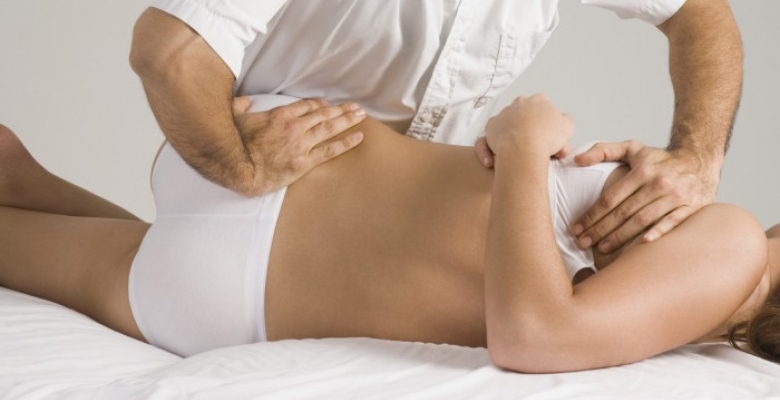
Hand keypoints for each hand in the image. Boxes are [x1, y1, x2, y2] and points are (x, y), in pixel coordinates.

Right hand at [232, 96, 365, 195]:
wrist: (239, 169)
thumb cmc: (233, 144)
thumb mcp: (234, 118)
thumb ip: (240, 106)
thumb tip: (244, 101)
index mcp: (279, 115)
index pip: (305, 105)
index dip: (318, 104)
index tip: (327, 103)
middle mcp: (294, 126)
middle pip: (323, 114)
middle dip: (341, 109)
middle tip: (355, 106)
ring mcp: (301, 144)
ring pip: (330, 128)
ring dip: (348, 120)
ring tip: (361, 115)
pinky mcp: (304, 162)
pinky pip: (330, 150)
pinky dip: (346, 143)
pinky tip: (358, 137)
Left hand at [479, 94, 572, 165]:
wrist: (523, 147)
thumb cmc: (547, 138)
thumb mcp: (568, 127)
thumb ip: (565, 120)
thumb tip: (562, 120)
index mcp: (539, 100)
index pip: (544, 112)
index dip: (547, 127)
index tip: (548, 140)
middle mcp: (520, 103)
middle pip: (526, 117)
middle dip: (531, 130)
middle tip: (535, 146)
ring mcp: (504, 113)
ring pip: (510, 125)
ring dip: (515, 136)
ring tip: (519, 152)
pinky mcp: (492, 125)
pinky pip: (494, 134)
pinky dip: (496, 143)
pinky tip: (501, 154)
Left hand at [572, 140, 719, 252]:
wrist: (699, 159)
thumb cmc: (658, 159)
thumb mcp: (632, 149)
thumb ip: (603, 150)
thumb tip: (576, 159)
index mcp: (642, 171)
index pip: (610, 198)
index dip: (591, 214)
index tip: (575, 228)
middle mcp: (659, 183)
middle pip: (623, 212)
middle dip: (600, 229)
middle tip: (582, 243)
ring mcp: (676, 196)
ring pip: (643, 220)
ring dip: (621, 236)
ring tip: (602, 249)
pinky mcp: (692, 207)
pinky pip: (673, 223)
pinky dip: (658, 233)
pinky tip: (641, 244)